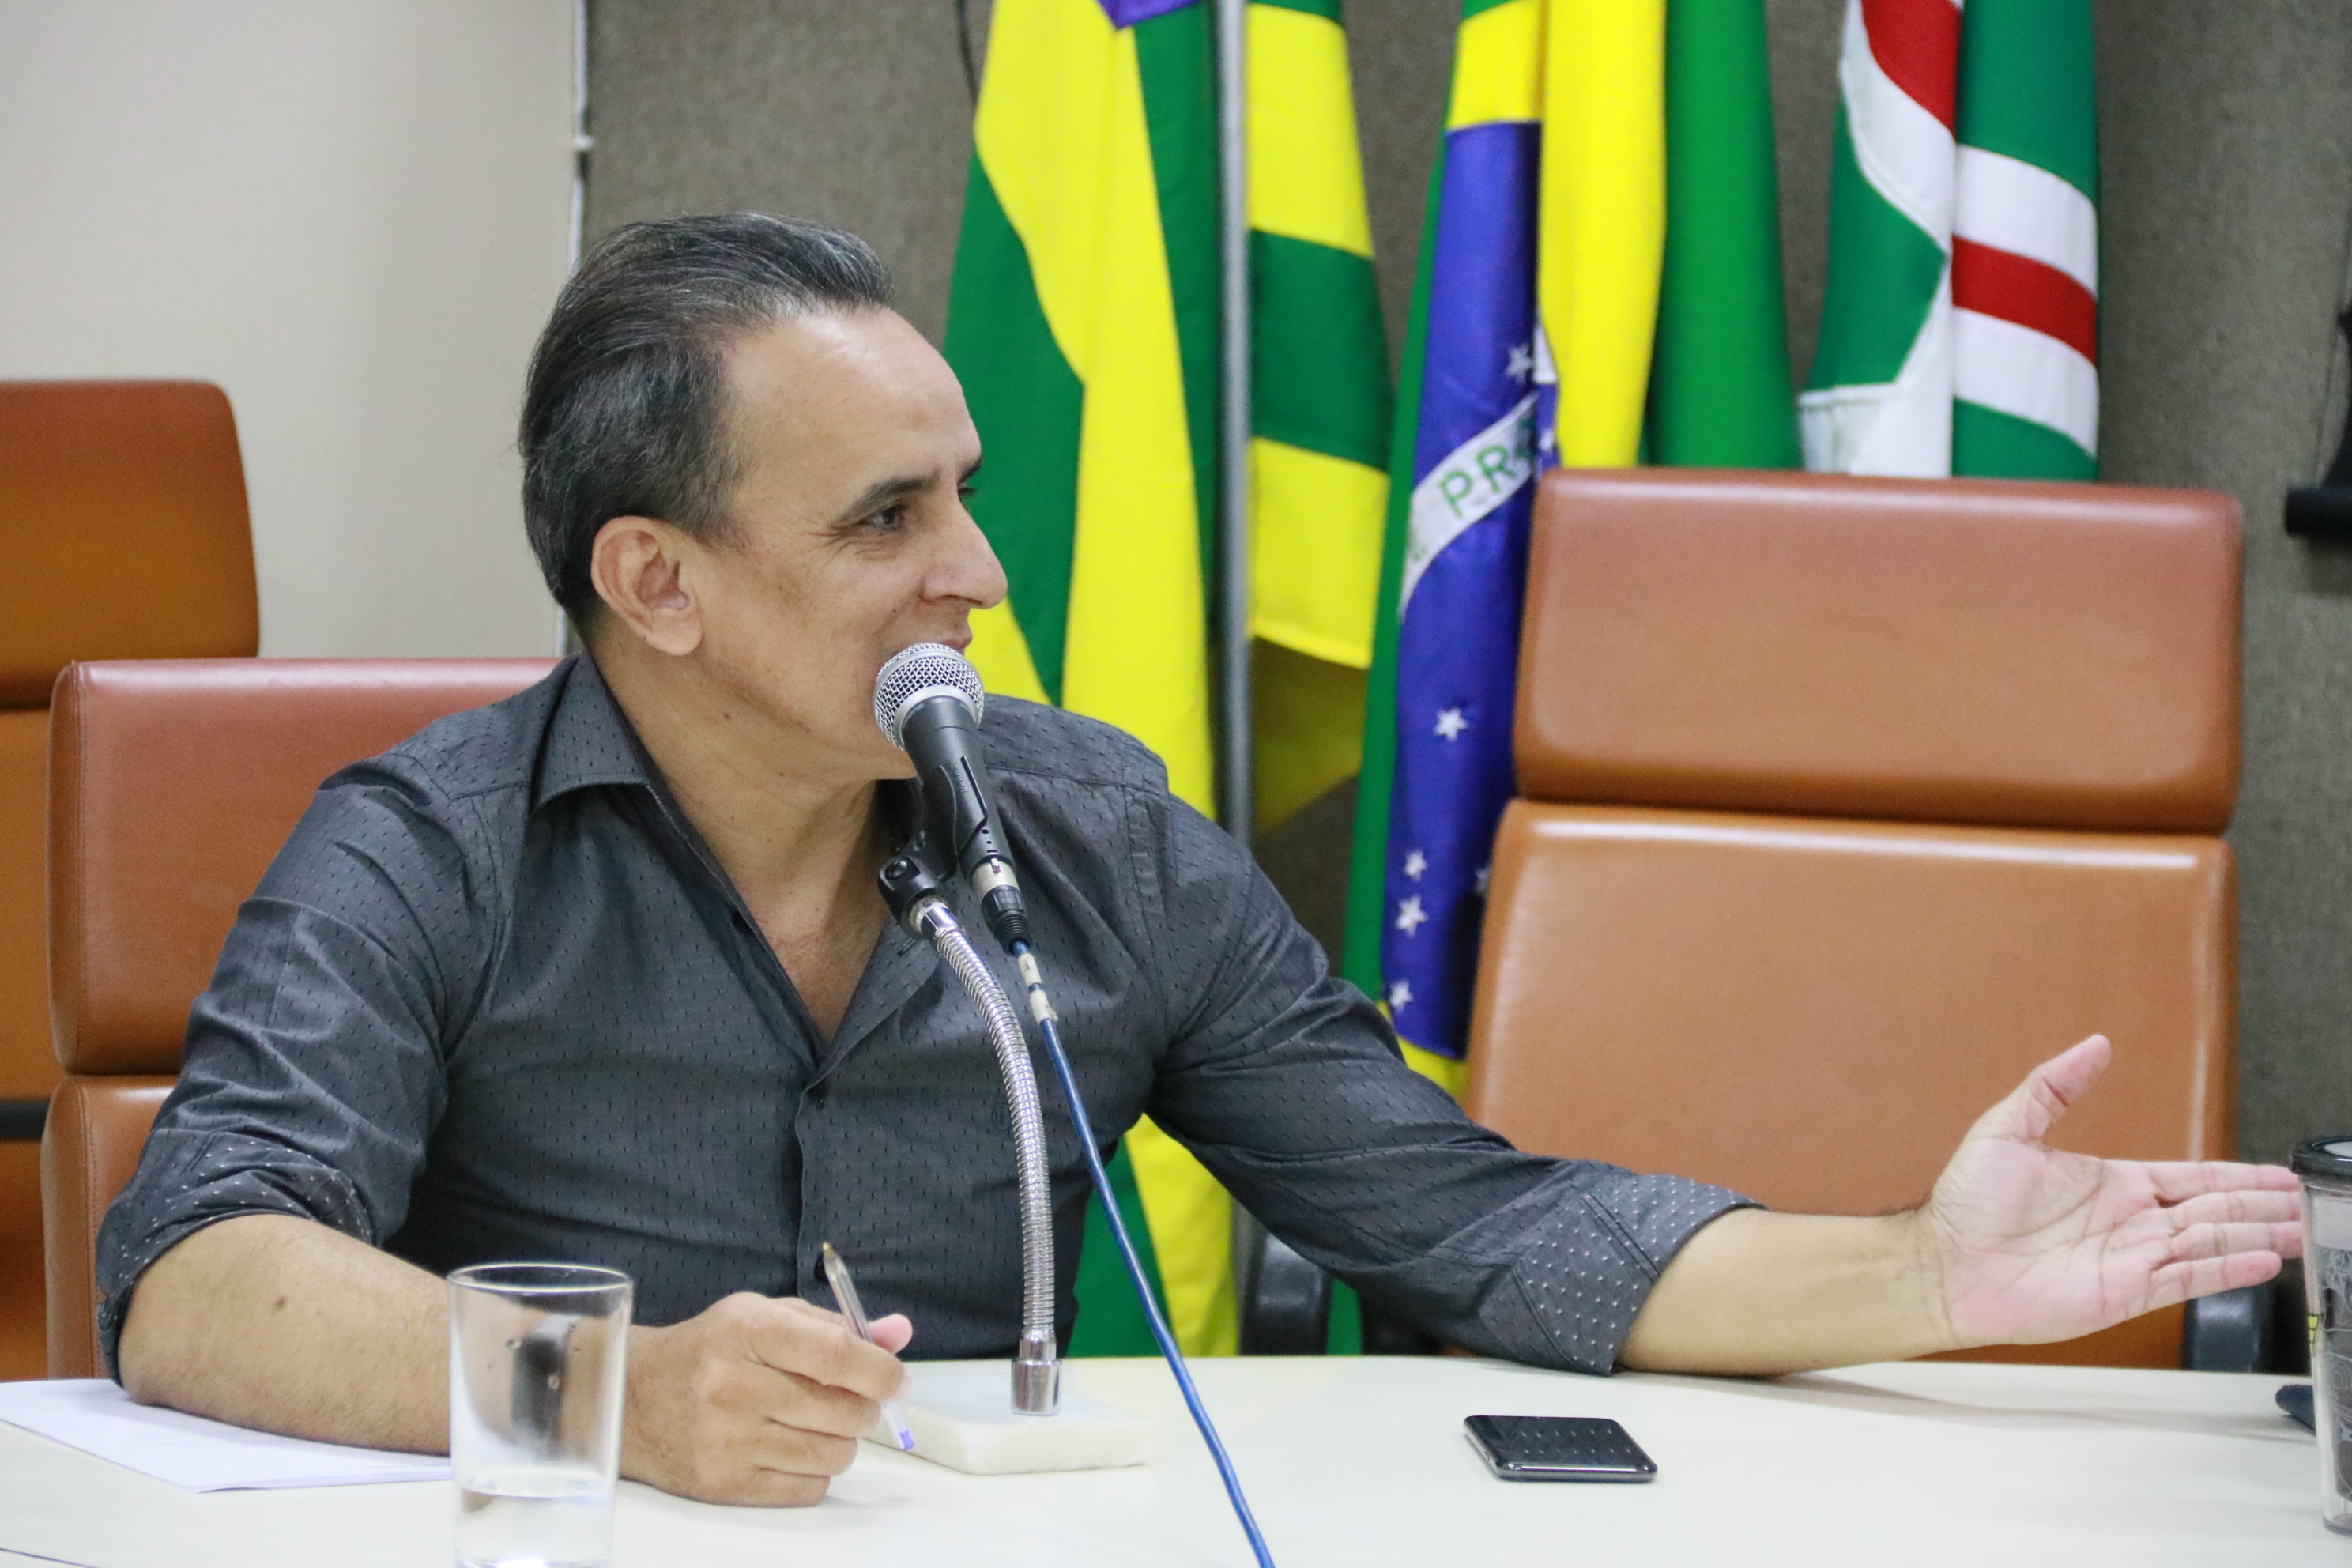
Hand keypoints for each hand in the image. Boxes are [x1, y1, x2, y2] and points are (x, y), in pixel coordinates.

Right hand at [620, 1292, 912, 1504]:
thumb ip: (834, 1326)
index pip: (836, 1355)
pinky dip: (814, 1471)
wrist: (631, 1399)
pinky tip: (790, 1448)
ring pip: (833, 1454)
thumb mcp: (764, 1317)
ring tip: (814, 1423)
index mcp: (748, 1330)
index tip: (896, 1379)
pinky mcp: (724, 1485)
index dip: (881, 1370)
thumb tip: (899, 1333)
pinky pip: (808, 1489)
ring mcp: (727, 1440)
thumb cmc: (709, 1351)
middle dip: (865, 1407)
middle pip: (844, 1410)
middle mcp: (734, 1386)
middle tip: (851, 1400)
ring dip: (840, 1440)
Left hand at [1919, 1034, 2300, 1348]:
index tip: (2277, 1176)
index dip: (2237, 1175)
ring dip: (2254, 1236)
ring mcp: (2131, 1258)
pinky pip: (2186, 1278)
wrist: (1944, 1261)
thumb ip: (2055, 1086)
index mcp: (2112, 1184)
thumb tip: (2094, 1045)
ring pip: (2209, 1242)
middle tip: (2306, 1204)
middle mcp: (2130, 1221)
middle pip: (2213, 1209)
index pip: (2191, 1176)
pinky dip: (2225, 1270)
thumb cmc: (1966, 1202)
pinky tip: (2262, 1262)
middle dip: (2261, 1206)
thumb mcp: (2009, 1128)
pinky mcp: (2124, 1292)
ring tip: (2300, 1233)